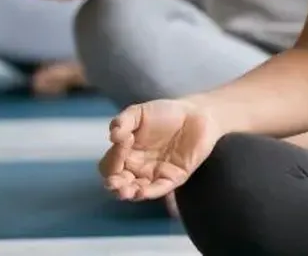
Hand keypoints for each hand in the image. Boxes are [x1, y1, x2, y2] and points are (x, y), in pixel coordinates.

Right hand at [99, 99, 221, 201]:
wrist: (196, 114)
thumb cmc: (165, 113)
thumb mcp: (139, 113)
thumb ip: (123, 121)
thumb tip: (112, 136)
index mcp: (126, 154)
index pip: (110, 165)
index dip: (113, 157)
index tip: (123, 139)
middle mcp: (137, 168)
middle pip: (118, 183)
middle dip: (114, 184)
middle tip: (114, 182)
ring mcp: (154, 175)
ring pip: (135, 191)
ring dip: (128, 193)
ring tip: (125, 190)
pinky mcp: (173, 179)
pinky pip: (158, 190)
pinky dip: (148, 192)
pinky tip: (140, 191)